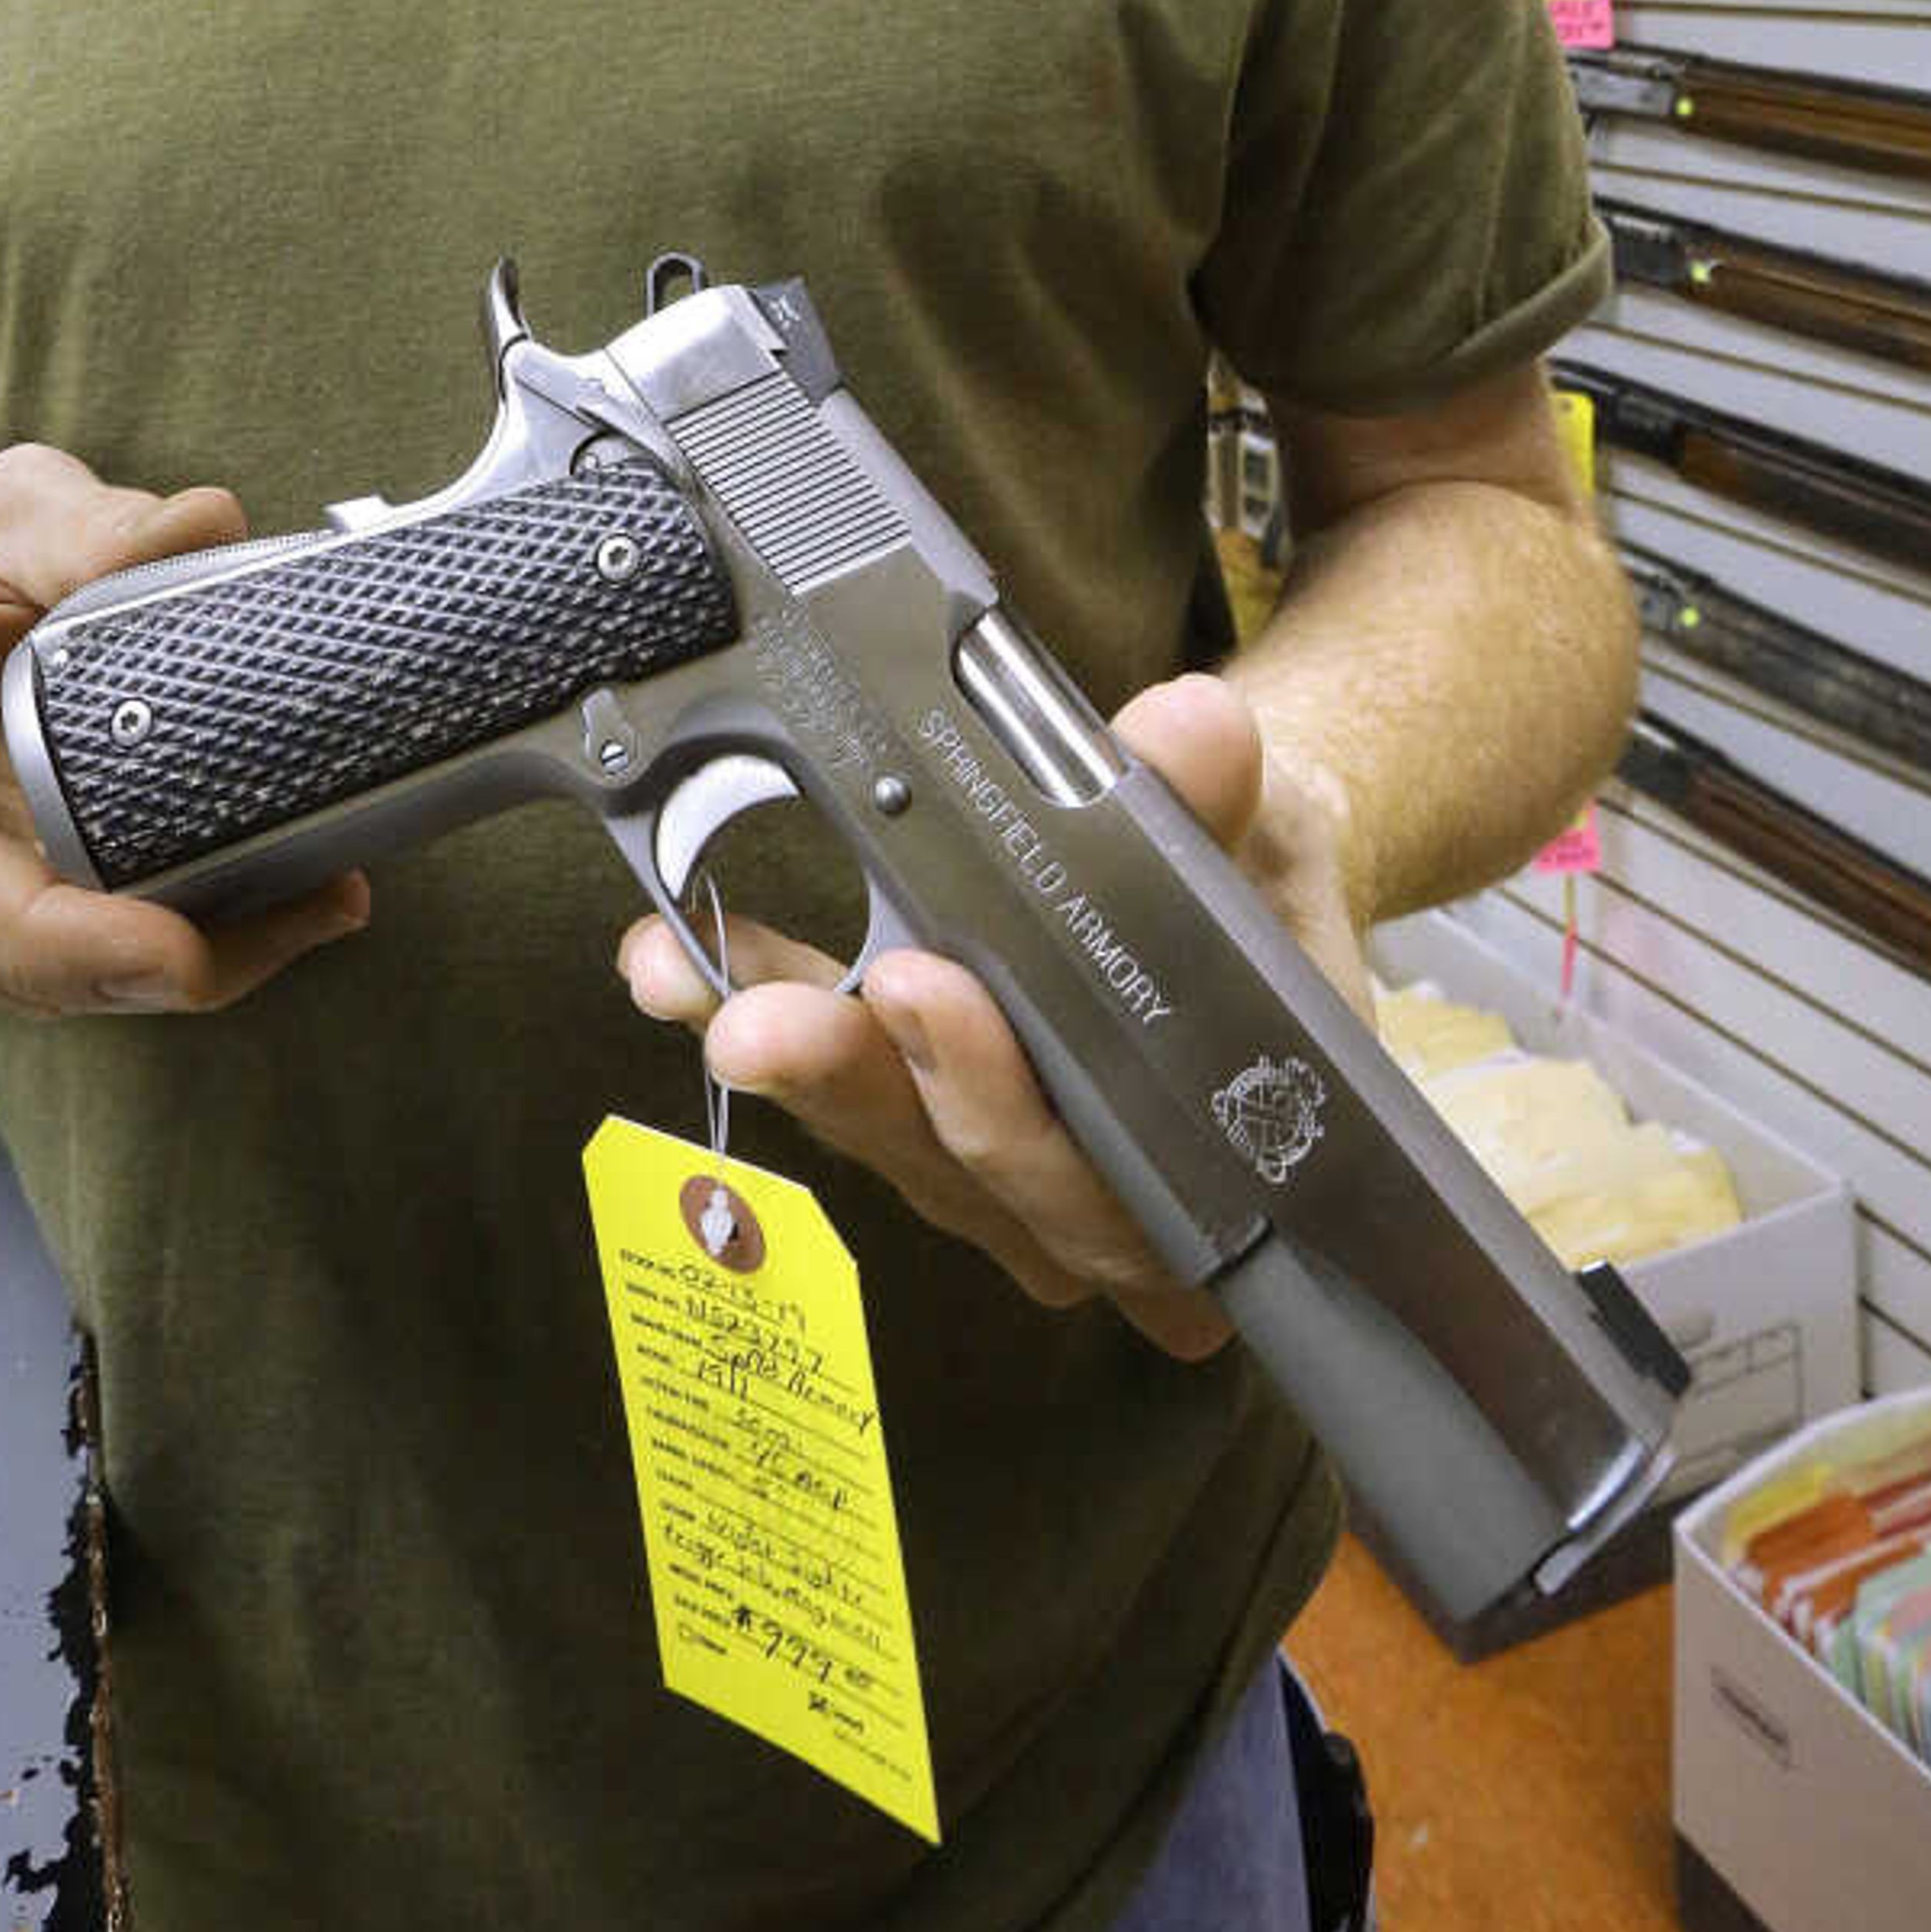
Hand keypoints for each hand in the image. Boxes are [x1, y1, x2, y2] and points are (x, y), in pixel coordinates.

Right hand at [0, 445, 368, 1015]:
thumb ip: (87, 524)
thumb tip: (203, 530)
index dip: (52, 940)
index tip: (178, 954)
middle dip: (144, 964)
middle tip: (304, 913)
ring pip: (15, 984)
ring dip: (160, 968)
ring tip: (309, 906)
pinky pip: (33, 971)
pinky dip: (138, 953)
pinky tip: (253, 913)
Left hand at [617, 672, 1369, 1364]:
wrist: (1243, 900)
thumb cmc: (1258, 893)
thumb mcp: (1261, 839)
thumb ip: (1214, 801)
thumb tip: (1194, 728)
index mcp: (1197, 1170)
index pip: (1090, 1178)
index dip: (995, 1098)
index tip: (921, 987)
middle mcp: (1082, 1203)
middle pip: (954, 1165)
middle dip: (853, 1078)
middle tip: (761, 1014)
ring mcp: (986, 1174)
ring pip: (875, 1127)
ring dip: (777, 1048)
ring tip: (682, 973)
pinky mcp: (912, 1119)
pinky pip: (830, 1083)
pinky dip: (753, 1015)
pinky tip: (669, 964)